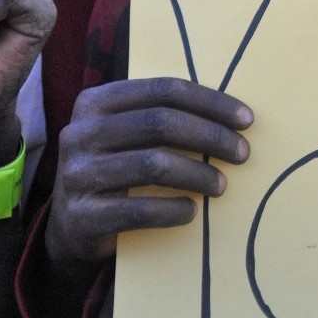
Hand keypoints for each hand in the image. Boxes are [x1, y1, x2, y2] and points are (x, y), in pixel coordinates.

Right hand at [45, 77, 252, 272]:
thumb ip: (161, 117)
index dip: (209, 102)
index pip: (162, 89)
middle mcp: (81, 133)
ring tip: (222, 185)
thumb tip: (231, 116)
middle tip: (242, 153)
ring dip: (197, 174)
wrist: (71, 227)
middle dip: (211, 136)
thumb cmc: (115, 170)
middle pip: (160, 122)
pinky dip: (173, 209)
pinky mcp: (81, 216)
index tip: (246, 119)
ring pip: (152, 164)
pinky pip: (139, 209)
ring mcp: (76, 174)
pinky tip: (192, 211)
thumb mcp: (127, 134)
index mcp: (95, 102)